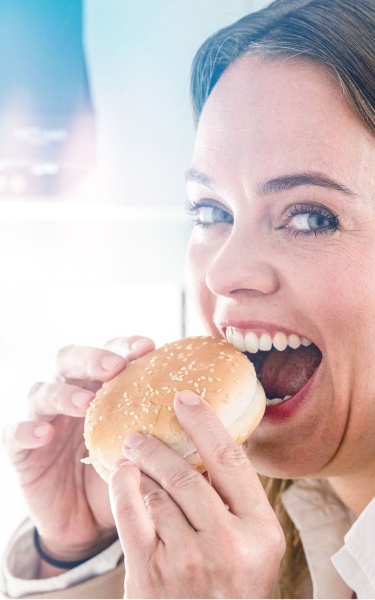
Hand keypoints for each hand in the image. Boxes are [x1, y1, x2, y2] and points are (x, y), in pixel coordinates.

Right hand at [2, 335, 154, 564]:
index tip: (149, 346)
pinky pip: (14, 433)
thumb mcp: (149, 455)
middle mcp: (72, 396)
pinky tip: (43, 434)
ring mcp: (46, 421)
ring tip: (84, 403)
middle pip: (71, 360)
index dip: (126, 346)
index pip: (111, 356)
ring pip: (42, 391)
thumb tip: (219, 423)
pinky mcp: (23, 451)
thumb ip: (170, 434)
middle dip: (93, 358)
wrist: (90, 526)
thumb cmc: (125, 480)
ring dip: (63, 393)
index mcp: (104, 391)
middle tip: (114, 367)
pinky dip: (26, 429)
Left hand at [109, 390, 284, 598]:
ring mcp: (189, 561)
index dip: (206, 423)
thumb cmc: (230, 592)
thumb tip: (206, 446)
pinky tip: (121, 472)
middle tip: (142, 431)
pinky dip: (123, 485)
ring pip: (158, 492)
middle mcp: (228, 544)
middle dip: (161, 446)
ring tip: (133, 457)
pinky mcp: (151, 573)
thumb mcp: (252, 550)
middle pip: (189, 474)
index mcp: (260, 532)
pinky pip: (133, 514)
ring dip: (142, 468)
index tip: (186, 399)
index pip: (232, 461)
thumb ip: (235, 504)